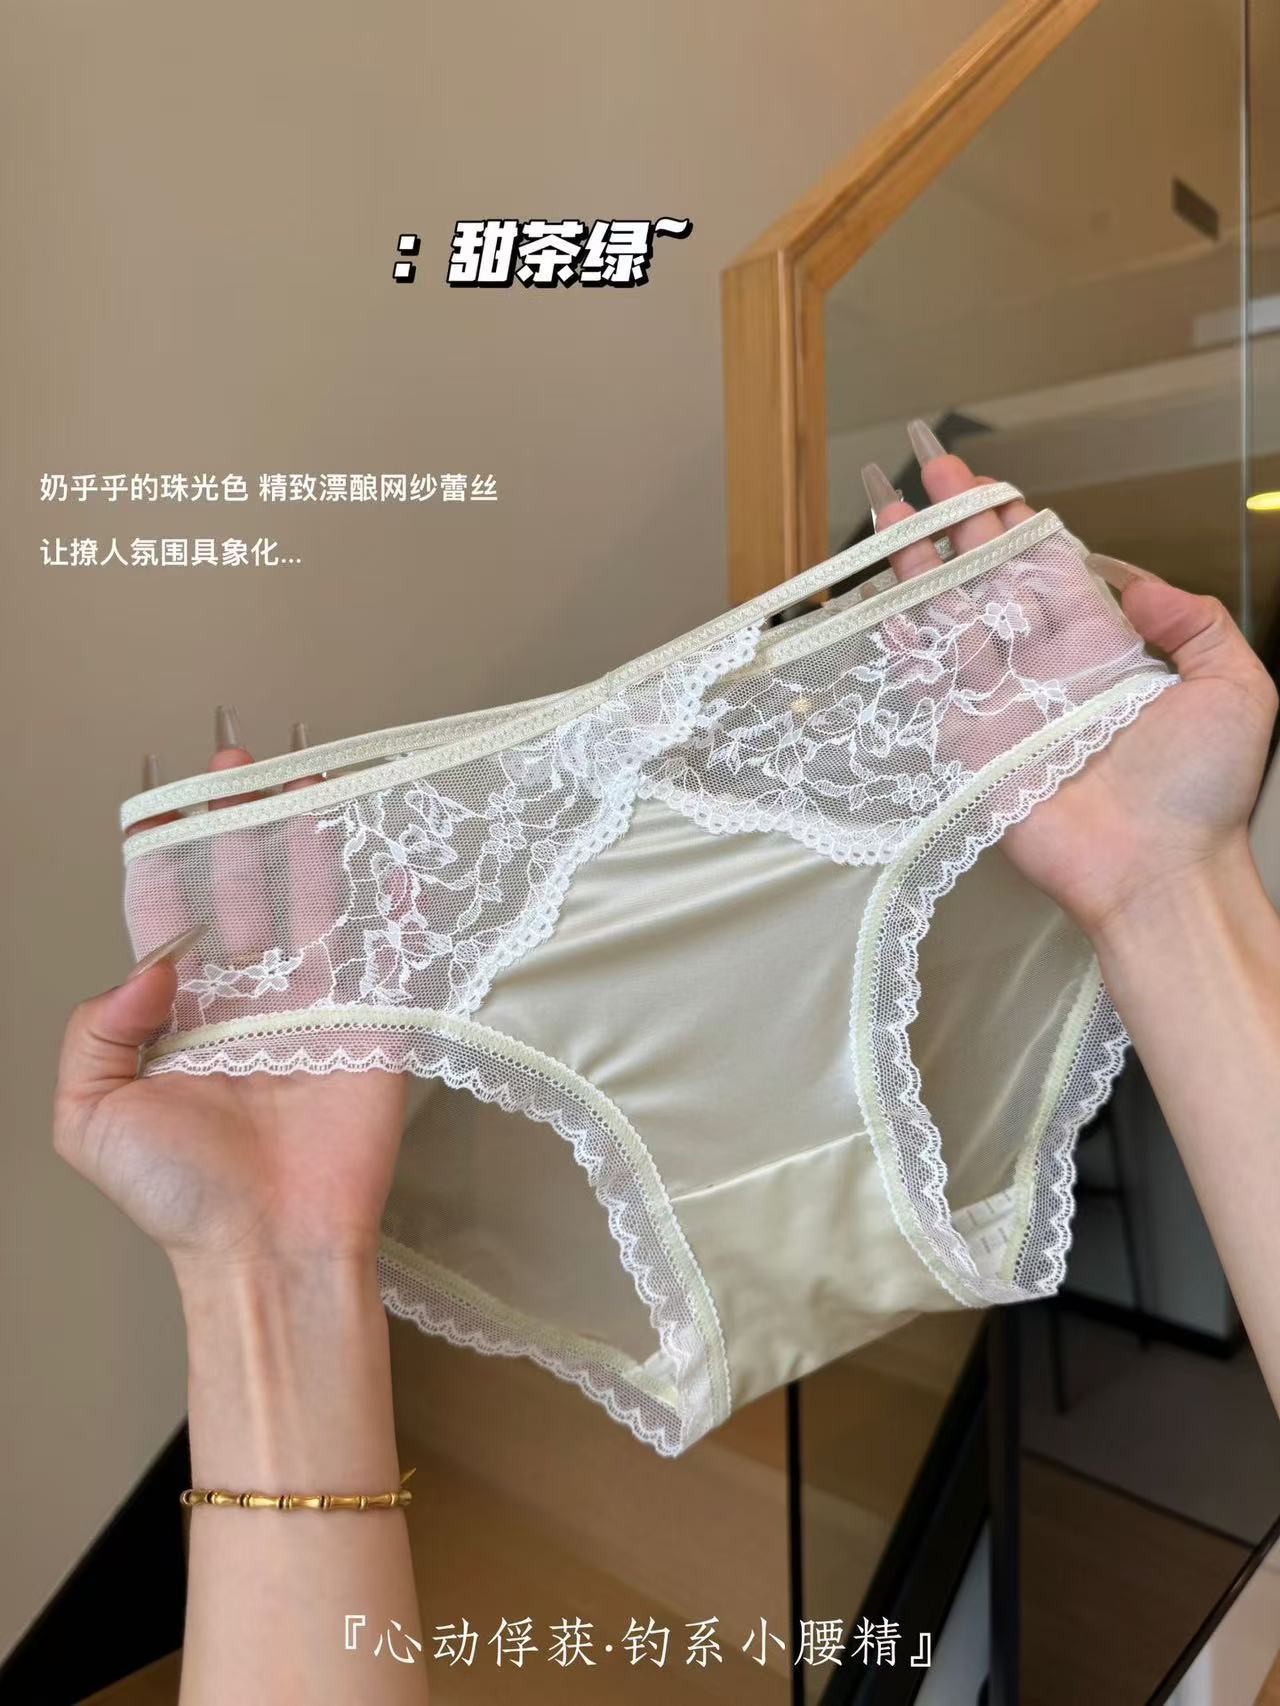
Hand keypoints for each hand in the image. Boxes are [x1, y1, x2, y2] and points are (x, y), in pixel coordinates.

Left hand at [53, 720, 407, 1283]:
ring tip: (303, 782)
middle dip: (238, 827)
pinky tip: (387, 854)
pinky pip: (383, 953)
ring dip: (307, 845)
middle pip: (245, 892)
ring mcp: (312, 1008)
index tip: (172, 798)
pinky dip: (391, 904)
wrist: (270, 1248)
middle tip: (237, 767)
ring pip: (310, 906)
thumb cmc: (180, 1195)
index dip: (172, 855)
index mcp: (182, 1015)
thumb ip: (99, 1029)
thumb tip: (150, 963)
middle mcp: (246, 1001)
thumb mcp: (91, 1116)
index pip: (175, 913)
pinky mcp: (371, 1025)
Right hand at [866, 434, 1277, 939]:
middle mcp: (1049, 673)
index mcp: (1106, 651)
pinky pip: (933, 689)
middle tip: (930, 474)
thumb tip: (1141, 585)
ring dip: (923, 570)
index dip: (1015, 525)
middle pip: (992, 583)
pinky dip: (906, 647)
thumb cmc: (1204, 794)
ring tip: (892, 519)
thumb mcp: (1238, 689)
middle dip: (960, 528)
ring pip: (955, 622)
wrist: (1161, 874)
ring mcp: (1006, 708)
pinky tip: (884, 605)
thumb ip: (1198, 625)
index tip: (987, 484)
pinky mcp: (974, 749)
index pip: (1048, 571)